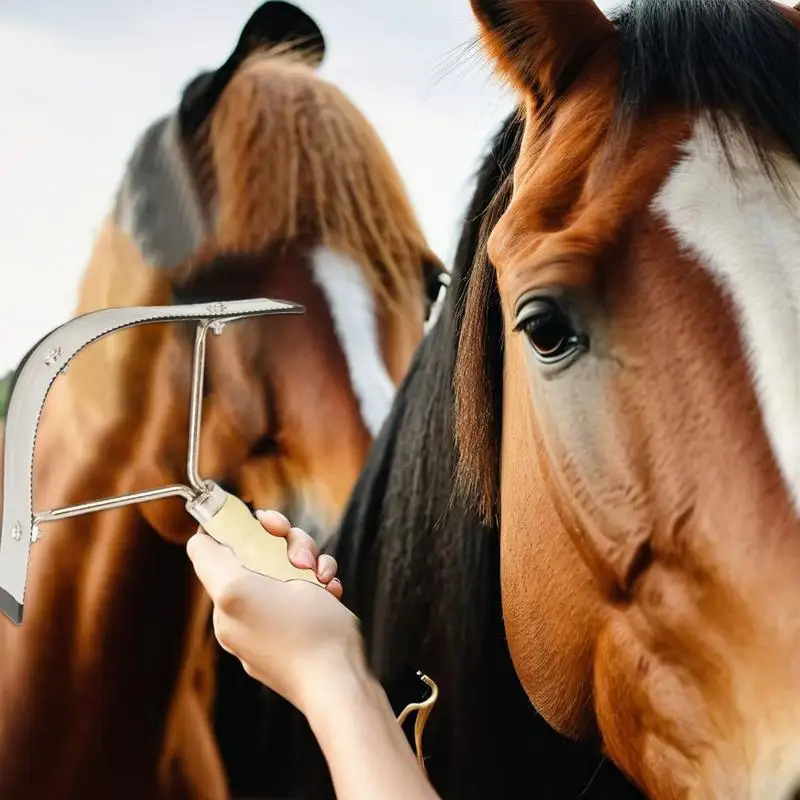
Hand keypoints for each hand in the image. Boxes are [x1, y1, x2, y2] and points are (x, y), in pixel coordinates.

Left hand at [186, 509, 366, 714]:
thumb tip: (198, 541)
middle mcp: (243, 614)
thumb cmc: (302, 633)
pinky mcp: (298, 632)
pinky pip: (305, 593)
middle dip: (286, 545)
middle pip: (258, 553)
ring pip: (288, 568)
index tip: (265, 524)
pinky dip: (319, 587)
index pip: (217, 549)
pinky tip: (331, 593)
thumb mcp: (243, 590)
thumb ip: (211, 562)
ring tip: (321, 578)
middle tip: (302, 559)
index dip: (238, 529)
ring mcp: (274, 624)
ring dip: (309, 564)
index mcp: (226, 602)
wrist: (340, 682)